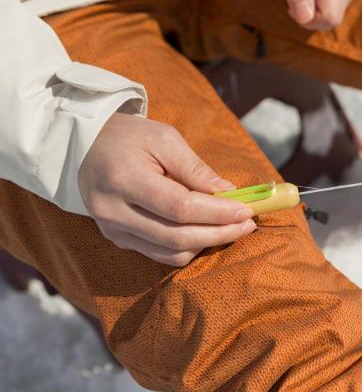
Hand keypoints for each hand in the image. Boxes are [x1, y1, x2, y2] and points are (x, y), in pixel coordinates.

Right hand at [78, 113, 256, 265]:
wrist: (84, 147)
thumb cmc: (129, 137)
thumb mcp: (164, 139)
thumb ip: (195, 168)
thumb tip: (229, 193)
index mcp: (123, 179)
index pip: (180, 207)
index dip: (217, 213)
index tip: (246, 210)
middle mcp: (113, 211)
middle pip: (177, 236)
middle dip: (219, 232)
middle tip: (247, 224)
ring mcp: (113, 229)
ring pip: (171, 252)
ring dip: (207, 243)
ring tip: (232, 227)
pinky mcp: (117, 239)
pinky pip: (160, 254)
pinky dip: (189, 247)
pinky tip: (207, 232)